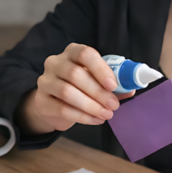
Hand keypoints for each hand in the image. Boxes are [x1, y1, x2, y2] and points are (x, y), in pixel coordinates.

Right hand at [17, 43, 134, 134]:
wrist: (54, 104)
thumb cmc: (80, 88)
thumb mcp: (97, 81)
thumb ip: (113, 83)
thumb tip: (131, 89)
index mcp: (72, 52)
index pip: (85, 53)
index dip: (100, 69)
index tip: (113, 85)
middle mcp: (55, 62)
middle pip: (75, 74)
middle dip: (98, 92)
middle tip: (114, 105)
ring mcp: (45, 81)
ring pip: (67, 92)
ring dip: (90, 105)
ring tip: (106, 114)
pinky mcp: (41, 100)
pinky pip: (61, 109)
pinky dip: (81, 116)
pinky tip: (94, 120)